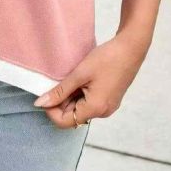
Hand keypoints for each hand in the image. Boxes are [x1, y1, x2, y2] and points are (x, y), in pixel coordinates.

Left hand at [32, 30, 149, 128]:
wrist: (130, 49)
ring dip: (70, 97)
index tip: (45, 92)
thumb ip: (60, 91)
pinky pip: (89, 103)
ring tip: (70, 77)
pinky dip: (79, 94)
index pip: (64, 122)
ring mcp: (107, 107)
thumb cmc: (106, 59)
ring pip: (80, 108)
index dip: (51, 110)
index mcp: (95, 109)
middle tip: (57, 81)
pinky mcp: (109, 100)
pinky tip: (79, 78)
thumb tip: (40, 103)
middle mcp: (102, 113)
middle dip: (60, 101)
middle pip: (72, 116)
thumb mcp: (79, 74)